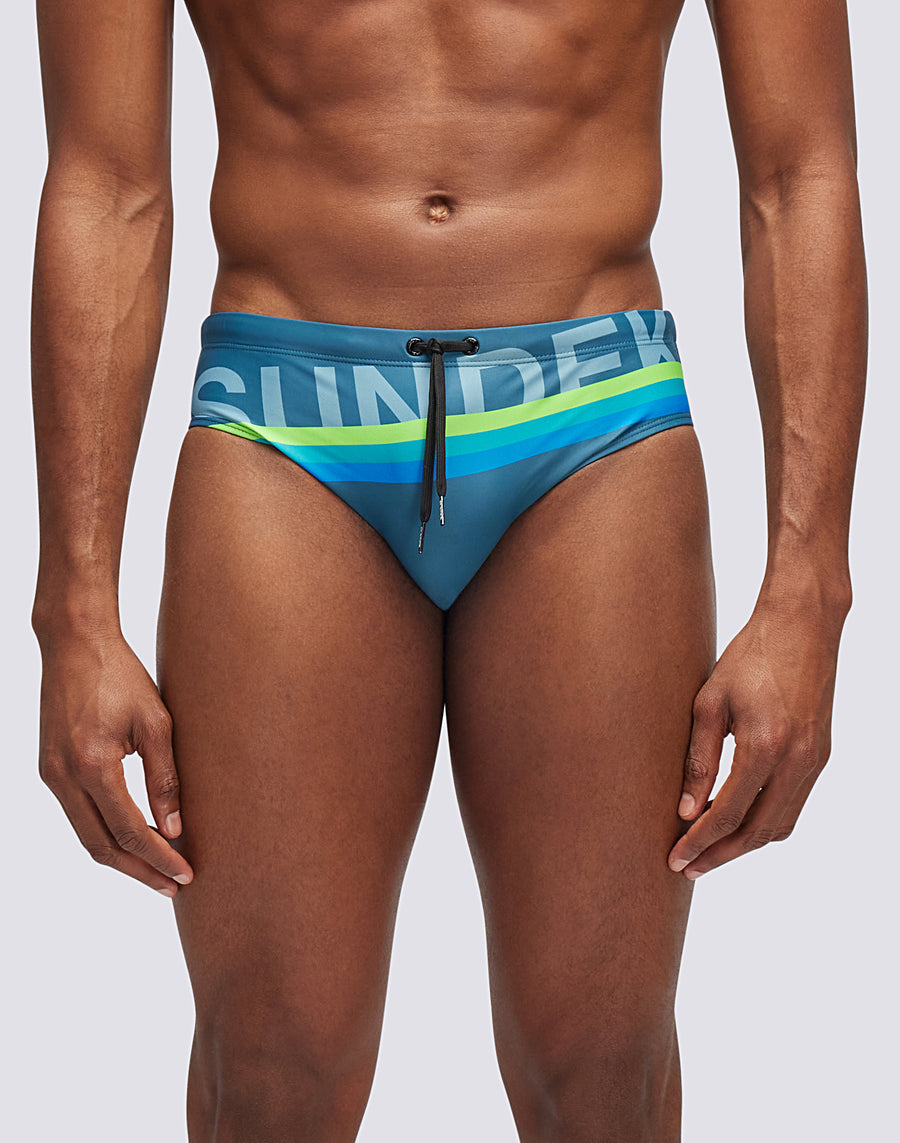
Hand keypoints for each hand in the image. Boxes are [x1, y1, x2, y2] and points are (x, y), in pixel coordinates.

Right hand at [36, 630, 193, 895]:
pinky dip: (104, 834)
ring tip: (157, 870)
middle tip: (173, 885)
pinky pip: (78, 816)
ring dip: (121, 858)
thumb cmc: (121, 676)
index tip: (186, 874)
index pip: (130, 832)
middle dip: (140, 871)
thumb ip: (165, 778)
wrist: (75, 644)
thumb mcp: (157, 722)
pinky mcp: (50, 769)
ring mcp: (52, 776)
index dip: (160, 858)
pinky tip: (131, 838)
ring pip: (86, 836)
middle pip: (102, 847)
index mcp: (93, 766)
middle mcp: (65, 778)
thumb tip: (175, 828)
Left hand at [667, 590, 847, 877]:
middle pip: (757, 832)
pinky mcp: (820, 756)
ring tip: (708, 849)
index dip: (699, 842)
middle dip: (720, 855)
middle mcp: (797, 761)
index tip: (675, 859)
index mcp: (765, 746)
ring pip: (779, 825)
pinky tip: (736, 820)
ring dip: (743, 844)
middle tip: (687, 867)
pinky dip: (763, 822)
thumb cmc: (749, 656)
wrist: (803, 626)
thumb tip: (684, 810)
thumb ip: (697, 759)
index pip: (728, 814)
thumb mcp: (709, 702)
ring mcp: (814, 761)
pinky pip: (792, 805)